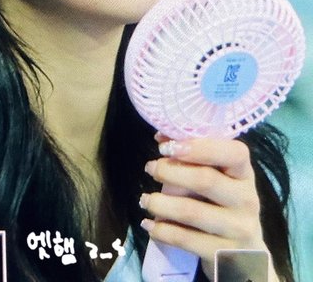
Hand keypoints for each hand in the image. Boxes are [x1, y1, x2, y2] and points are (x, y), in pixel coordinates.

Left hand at [139, 133, 278, 281]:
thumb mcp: (219, 178)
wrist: (244, 255)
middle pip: (206, 180)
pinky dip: (161, 230)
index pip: (234, 153)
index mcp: (245, 174)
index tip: (169, 146)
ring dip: (160, 203)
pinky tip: (148, 225)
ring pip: (192, 211)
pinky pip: (186, 240)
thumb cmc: (223, 204)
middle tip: (150, 168)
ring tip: (144, 199)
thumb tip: (162, 135)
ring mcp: (238, 230)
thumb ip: (194, 156)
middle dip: (171, 172)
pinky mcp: (224, 256)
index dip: (200, 147)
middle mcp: (247, 200)